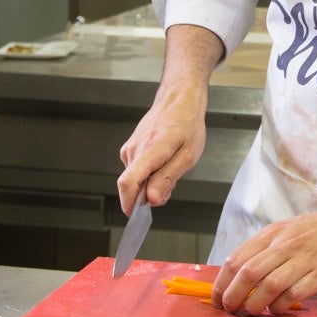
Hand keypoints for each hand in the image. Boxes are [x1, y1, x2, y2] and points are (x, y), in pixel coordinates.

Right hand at [117, 82, 205, 215]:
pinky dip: (148, 174)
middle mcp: (135, 149)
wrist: (179, 101)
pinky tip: (162, 162)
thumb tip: (151, 199)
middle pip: (133, 185)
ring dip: (151, 183)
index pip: (128, 181)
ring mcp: (130, 148)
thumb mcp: (187, 156)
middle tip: (171, 184)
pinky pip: (136, 171)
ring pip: (135, 179)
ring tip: (170, 166)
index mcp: (151, 150)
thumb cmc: (187, 125)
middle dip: (149, 194)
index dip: (128, 203)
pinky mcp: (130, 149)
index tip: (134, 215)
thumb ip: (167, 178)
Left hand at [212, 202, 316, 316]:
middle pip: (248, 274)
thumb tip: (243, 272)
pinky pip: (293, 295)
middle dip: (232, 296)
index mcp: (275, 233)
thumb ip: (268, 248)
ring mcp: (304, 260)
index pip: (237, 258)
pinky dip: (280, 306)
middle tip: (229, 310)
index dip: (222, 282)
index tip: (218, 297)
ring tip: (251, 312)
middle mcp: (286, 244)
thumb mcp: (291, 229)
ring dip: (254, 305)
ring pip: (268, 286)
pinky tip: (277, 309)